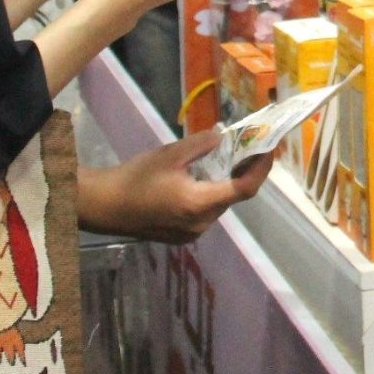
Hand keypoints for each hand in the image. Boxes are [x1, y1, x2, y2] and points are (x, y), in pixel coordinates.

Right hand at [79, 129, 274, 242]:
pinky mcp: (182, 236)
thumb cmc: (135, 177)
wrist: (104, 205)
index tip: (269, 150)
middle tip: (246, 149)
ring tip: (224, 159)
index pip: (244, 189)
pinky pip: (205, 213)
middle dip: (242, 173)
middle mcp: (201, 223)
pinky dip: (210, 194)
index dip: (260, 169)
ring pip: (219, 205)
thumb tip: (224, 136)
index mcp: (199, 203)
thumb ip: (201, 144)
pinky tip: (201, 178)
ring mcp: (191, 233)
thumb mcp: (170, 153)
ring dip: (224, 184)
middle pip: (232, 197)